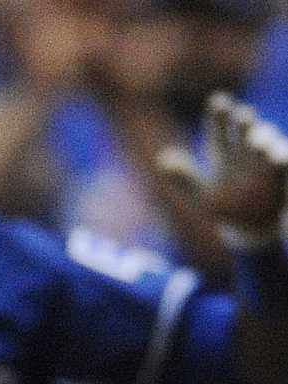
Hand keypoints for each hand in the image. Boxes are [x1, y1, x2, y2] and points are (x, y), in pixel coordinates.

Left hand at [158, 93, 287, 243]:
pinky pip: (284, 161)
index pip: (220, 129)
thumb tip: (162, 160)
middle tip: (242, 115)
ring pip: (267, 141)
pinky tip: (279, 159)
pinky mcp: (282, 170)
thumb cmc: (225, 208)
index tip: (217, 100)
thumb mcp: (201, 197)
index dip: (219, 115)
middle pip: (245, 130)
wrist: (250, 230)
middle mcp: (246, 149)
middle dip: (245, 122)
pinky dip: (282, 157)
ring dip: (264, 139)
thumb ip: (185, 178)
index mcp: (225, 153)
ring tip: (256, 140)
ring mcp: (266, 158)